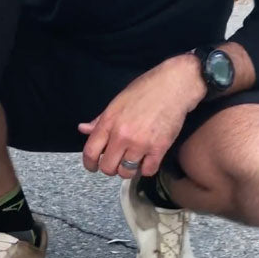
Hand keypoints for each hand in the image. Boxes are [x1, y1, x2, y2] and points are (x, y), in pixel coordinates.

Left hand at [78, 54, 206, 179]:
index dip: (89, 164)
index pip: (90, 152)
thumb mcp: (117, 102)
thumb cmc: (146, 89)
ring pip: (126, 172)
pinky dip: (146, 169)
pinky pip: (148, 171)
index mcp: (109, 122)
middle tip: (116, 162)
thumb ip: (100, 120)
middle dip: (110, 168)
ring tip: (132, 161)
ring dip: (128, 170)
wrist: (174, 85)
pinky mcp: (159, 148)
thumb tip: (83, 129)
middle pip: (107, 167)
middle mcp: (122, 135)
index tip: (92, 166)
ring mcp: (141, 143)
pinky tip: (147, 160)